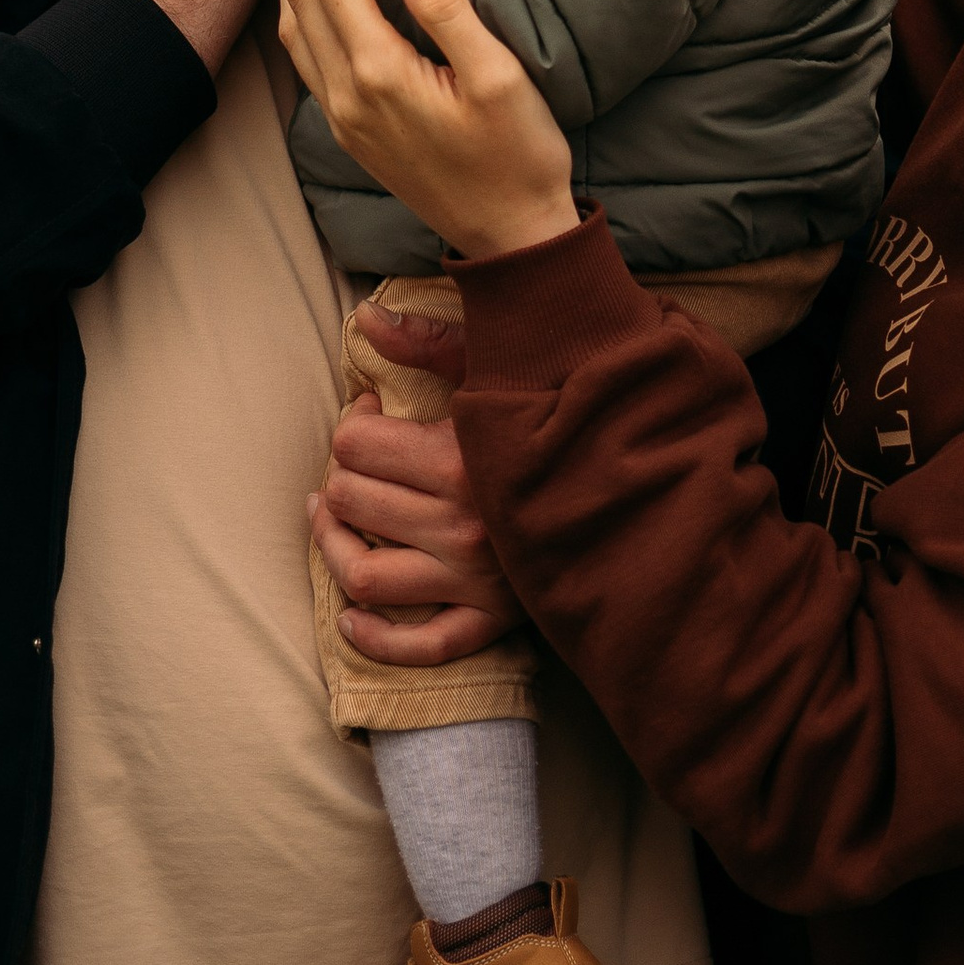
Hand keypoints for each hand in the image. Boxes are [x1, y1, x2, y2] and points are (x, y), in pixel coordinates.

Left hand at [278, 0, 575, 262]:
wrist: (512, 239)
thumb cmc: (521, 155)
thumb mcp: (499, 76)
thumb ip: (444, 6)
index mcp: (379, 74)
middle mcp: (346, 95)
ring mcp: (342, 116)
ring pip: (292, 22)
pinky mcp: (349, 128)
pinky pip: (304, 51)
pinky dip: (297, 1)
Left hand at [308, 347, 529, 663]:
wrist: (631, 482)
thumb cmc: (557, 415)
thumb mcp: (499, 369)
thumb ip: (427, 342)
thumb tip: (362, 318)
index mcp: (461, 461)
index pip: (355, 444)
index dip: (353, 422)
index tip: (373, 413)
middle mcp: (463, 527)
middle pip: (349, 500)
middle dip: (340, 474)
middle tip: (358, 462)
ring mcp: (475, 582)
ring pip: (364, 574)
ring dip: (333, 546)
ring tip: (332, 520)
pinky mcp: (492, 621)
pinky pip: (420, 646)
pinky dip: (373, 637)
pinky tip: (349, 615)